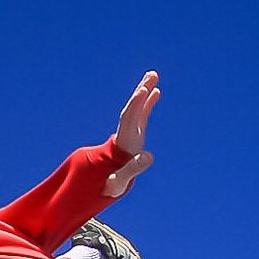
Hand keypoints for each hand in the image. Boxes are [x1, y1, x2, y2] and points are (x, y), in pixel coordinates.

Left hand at [104, 71, 159, 197]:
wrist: (102, 182)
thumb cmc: (110, 184)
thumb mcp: (118, 181)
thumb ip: (132, 169)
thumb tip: (149, 155)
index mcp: (122, 142)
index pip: (128, 119)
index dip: (135, 105)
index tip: (142, 91)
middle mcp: (126, 133)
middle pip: (133, 109)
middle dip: (141, 93)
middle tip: (151, 76)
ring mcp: (131, 132)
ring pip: (138, 108)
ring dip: (145, 91)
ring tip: (153, 74)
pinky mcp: (136, 133)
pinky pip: (143, 115)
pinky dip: (149, 103)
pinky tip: (157, 91)